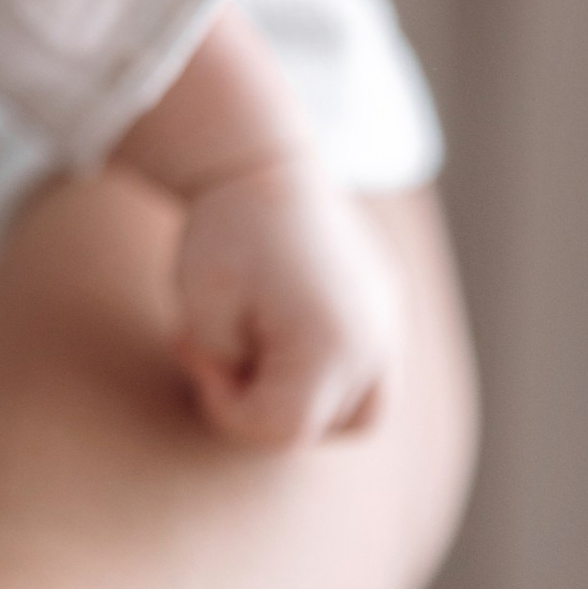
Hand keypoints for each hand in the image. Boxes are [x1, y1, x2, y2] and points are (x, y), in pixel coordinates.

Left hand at [172, 152, 404, 443]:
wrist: (260, 159)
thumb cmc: (223, 235)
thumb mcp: (203, 317)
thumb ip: (232, 380)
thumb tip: (265, 407)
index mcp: (333, 343)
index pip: (283, 429)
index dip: (226, 408)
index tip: (196, 354)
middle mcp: (377, 340)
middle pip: (329, 428)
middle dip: (270, 408)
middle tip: (227, 356)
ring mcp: (391, 320)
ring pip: (363, 410)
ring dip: (308, 400)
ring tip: (258, 353)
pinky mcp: (389, 303)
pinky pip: (370, 366)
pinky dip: (327, 369)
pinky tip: (280, 328)